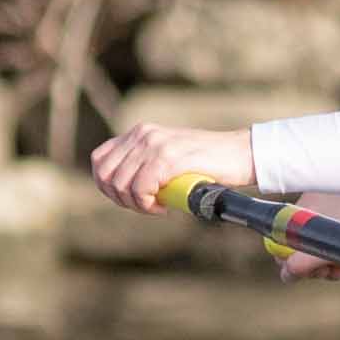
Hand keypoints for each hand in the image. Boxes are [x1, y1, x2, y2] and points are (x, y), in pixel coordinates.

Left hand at [85, 122, 256, 215]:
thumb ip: (145, 163)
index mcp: (140, 132)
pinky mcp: (168, 157)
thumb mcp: (168, 156)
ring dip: (136, 204)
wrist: (240, 154)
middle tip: (146, 206)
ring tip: (157, 206)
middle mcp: (143, 134)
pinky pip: (141, 188)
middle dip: (122, 200)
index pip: (100, 160)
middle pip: (106, 176)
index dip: (107, 186)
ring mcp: (155, 144)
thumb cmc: (207, 163)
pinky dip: (148, 204)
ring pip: (121, 184)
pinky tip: (164, 207)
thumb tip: (122, 189)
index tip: (129, 199)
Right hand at [280, 194, 339, 278]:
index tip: (308, 273)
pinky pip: (336, 246)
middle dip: (314, 265)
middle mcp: (317, 207)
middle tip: (332, 274)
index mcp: (306, 205)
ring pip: (321, 249)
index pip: (283, 237)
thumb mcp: (331, 245)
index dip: (291, 260)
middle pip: (302, 245)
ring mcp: (335, 214)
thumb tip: (285, 275)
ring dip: (329, 265)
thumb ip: (302, 262)